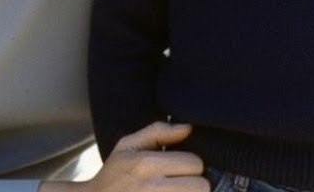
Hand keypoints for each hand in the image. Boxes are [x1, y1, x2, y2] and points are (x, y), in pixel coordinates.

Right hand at [62, 122, 207, 191]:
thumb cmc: (112, 177)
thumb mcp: (127, 147)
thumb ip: (158, 132)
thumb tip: (188, 128)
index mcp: (145, 164)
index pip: (195, 163)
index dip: (190, 166)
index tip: (179, 170)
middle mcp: (151, 188)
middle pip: (201, 186)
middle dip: (194, 186)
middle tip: (179, 186)